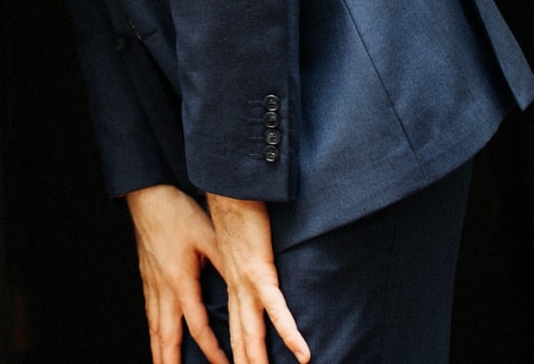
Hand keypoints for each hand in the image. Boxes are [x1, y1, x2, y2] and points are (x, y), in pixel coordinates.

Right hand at [123, 185, 229, 363]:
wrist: (148, 197)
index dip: (212, 350)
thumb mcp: (209, 237)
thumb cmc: (179, 214)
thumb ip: (226, 264)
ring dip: (159, 353)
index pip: (198, 327)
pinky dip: (153, 334)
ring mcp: (152, 286)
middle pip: (167, 337)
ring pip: (155, 329)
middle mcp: (164, 290)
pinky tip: (156, 340)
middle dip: (171, 363)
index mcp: (181, 282)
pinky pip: (150, 315)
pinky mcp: (146, 279)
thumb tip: (247, 286)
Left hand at [204, 193, 309, 363]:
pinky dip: (290, 334)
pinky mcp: (261, 272)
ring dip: (259, 359)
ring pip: (254, 332)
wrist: (230, 187)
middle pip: (242, 337)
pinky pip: (278, 310)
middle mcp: (236, 288)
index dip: (239, 351)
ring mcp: (247, 282)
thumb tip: (260, 269)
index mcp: (232, 283)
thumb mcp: (240, 243)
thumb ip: (249, 261)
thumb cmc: (239, 210)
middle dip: (245, 362)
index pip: (236, 326)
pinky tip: (303, 354)